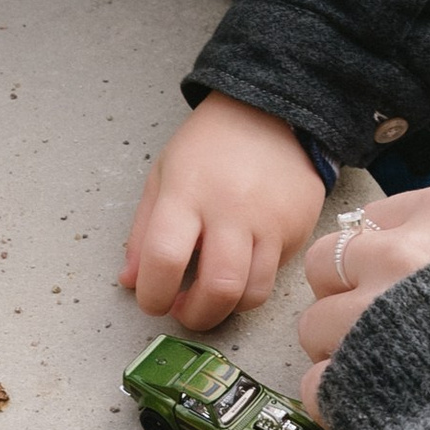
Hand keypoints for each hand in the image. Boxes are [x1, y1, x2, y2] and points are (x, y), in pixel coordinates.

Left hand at [119, 94, 327, 333]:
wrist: (270, 113)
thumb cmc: (209, 145)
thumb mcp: (163, 175)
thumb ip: (142, 232)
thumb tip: (131, 281)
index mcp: (187, 192)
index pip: (164, 258)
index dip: (152, 295)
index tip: (152, 300)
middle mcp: (232, 208)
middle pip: (218, 288)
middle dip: (196, 316)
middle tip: (184, 311)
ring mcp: (270, 220)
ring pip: (252, 294)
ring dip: (226, 308)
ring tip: (211, 295)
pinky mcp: (298, 227)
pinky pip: (275, 275)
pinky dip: (253, 284)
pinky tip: (240, 266)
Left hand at [296, 184, 429, 412]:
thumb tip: (415, 244)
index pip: (369, 220)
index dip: (381, 260)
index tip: (404, 289)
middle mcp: (401, 251)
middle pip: (326, 262)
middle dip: (345, 297)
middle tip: (381, 330)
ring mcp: (372, 312)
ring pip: (313, 325)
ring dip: (340, 354)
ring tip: (388, 375)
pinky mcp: (354, 375)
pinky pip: (317, 383)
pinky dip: (340, 404)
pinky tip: (379, 411)